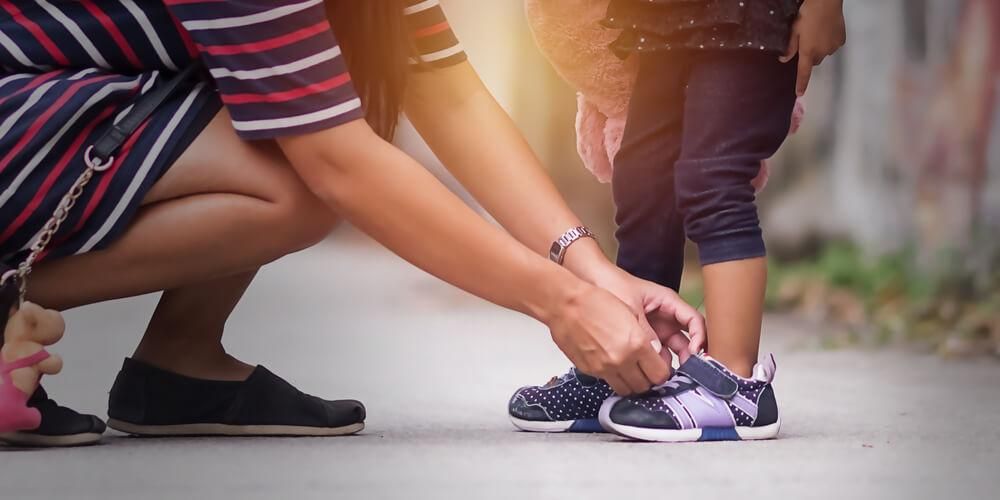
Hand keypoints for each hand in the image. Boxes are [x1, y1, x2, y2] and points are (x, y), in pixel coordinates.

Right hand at [546, 284, 669, 394]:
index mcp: (636, 344)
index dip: (662, 371)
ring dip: (631, 382)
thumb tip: (654, 354)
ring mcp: (604, 368)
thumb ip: (645, 338)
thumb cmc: (595, 301)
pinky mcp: (589, 371)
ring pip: (626, 390)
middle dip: (647, 379)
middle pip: (644, 386)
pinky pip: (608, 382)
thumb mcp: (631, 313)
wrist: (565, 304)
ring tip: (629, 369)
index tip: (659, 366)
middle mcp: (621, 360)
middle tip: (645, 369)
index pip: (660, 374)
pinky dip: (613, 377)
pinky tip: (611, 364)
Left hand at [591, 269, 705, 363]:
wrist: (592, 282)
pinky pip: (656, 353)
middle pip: (688, 338)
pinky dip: (656, 364)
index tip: (694, 352)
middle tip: (685, 372)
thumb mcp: (630, 307)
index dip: (699, 337)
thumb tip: (654, 353)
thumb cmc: (613, 285)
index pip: (694, 320)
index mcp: (668, 302)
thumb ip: (643, 329)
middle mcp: (666, 317)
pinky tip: (652, 374)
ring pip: (673, 349)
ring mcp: (657, 328)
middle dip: (689, 356)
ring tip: (667, 377)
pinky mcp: (645, 339)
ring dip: (673, 362)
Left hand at [780, 0, 845, 95]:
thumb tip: (784, 59)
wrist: (826, 2)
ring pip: (824, 53)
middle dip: (810, 56)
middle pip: (814, 61)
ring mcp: (833, 47)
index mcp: (808, 52)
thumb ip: (790, 47)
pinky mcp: (841, 40)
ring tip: (817, 33)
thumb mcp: (794, 30)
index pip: (804, 73)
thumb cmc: (807, 14)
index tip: (799, 93)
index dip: (801, 84)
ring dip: (820, 48)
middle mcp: (822, 53)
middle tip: (806, 42)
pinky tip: (826, 30)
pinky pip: (833, 46)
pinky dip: (829, 42)